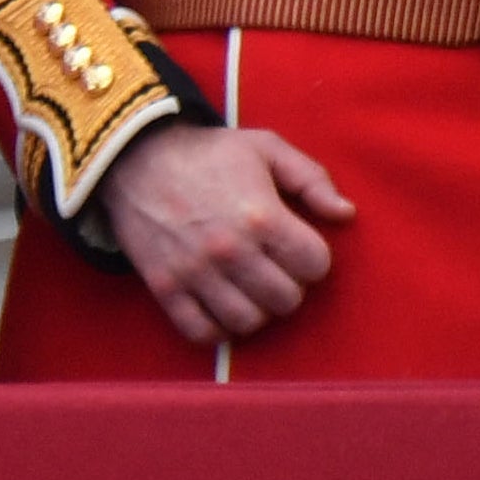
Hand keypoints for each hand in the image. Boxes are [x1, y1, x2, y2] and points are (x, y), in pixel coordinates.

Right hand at [98, 120, 355, 345]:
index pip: (315, 266)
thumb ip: (311, 178)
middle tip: (271, 267)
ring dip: (256, 308)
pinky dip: (218, 328)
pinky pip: (203, 333)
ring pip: (249, 321)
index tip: (295, 246)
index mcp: (261, 216)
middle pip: (287, 300)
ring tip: (247, 287)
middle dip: (287, 284)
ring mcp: (195, 272)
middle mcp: (231, 250)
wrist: (133, 157)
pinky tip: (221, 306)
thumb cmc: (207, 153)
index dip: (311, 257)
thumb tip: (346, 214)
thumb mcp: (264, 147)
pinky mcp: (165, 287)